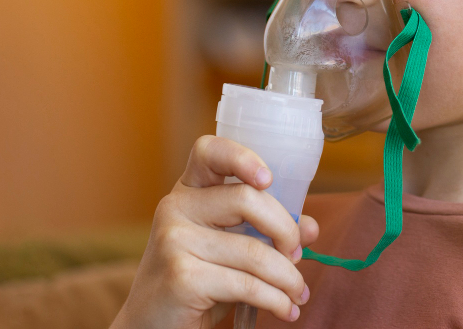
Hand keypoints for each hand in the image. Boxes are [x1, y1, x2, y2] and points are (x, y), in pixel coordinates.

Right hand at [111, 135, 319, 328]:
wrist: (151, 325)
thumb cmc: (198, 280)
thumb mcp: (232, 248)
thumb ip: (268, 231)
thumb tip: (311, 227)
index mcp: (189, 191)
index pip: (209, 151)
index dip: (242, 157)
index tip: (268, 179)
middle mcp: (176, 207)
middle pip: (247, 199)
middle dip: (286, 230)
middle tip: (297, 255)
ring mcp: (174, 241)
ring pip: (254, 251)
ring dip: (288, 277)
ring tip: (298, 294)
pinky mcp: (181, 277)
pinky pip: (247, 284)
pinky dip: (276, 300)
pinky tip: (285, 309)